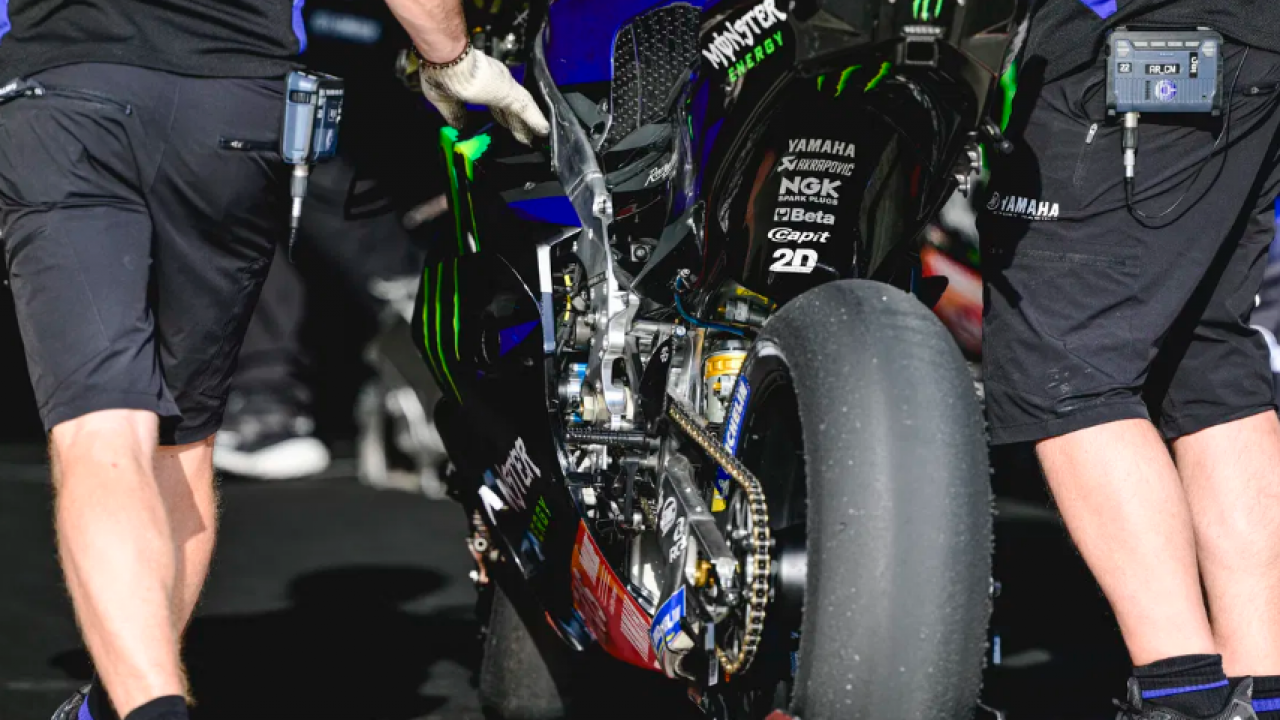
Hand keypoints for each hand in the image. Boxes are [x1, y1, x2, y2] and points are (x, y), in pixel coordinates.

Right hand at [419, 45, 549, 145]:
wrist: (446, 61)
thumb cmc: (440, 71)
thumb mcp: (445, 99)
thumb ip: (454, 113)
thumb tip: (458, 125)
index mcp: (478, 82)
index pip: (494, 104)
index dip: (500, 116)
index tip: (503, 124)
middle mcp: (494, 81)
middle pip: (509, 107)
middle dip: (515, 122)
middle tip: (524, 134)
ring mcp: (503, 86)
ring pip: (520, 108)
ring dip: (527, 123)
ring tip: (537, 135)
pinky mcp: (509, 92)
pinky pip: (526, 109)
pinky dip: (535, 120)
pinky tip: (543, 131)